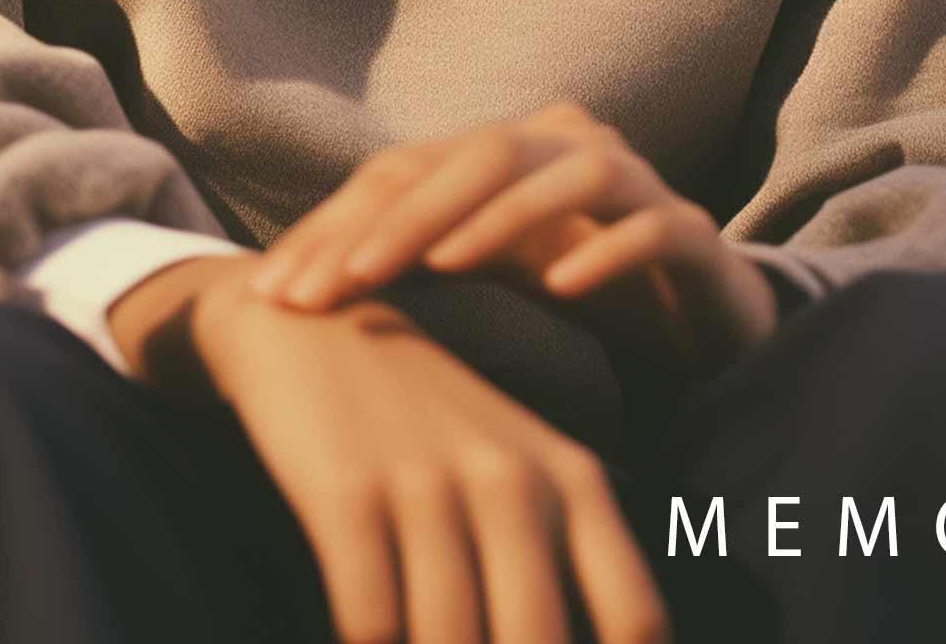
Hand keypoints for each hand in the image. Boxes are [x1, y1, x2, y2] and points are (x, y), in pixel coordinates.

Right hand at [191, 271, 673, 643]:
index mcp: (571, 478)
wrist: (309, 332)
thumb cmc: (425, 426)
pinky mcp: (347, 493)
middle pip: (537, 643)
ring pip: (450, 642)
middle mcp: (510, 479)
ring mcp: (427, 483)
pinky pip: (369, 624)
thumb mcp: (518, 469)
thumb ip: (564, 564)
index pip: (636, 618)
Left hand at [247, 102, 778, 401]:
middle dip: (399, 219)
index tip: (277, 291)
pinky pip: (650, 226)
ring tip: (438, 266)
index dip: (338, 222)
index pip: (410, 168)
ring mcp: (637, 181)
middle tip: (335, 284)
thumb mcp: (488, 269)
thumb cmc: (578, 285)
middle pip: (479, 156)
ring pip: (569, 172)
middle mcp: (568, 145)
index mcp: (508, 151)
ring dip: (498, 216)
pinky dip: (607, 252)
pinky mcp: (693, 232)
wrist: (701, 318)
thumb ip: (417, 255)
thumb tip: (295, 281)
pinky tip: (563, 288)